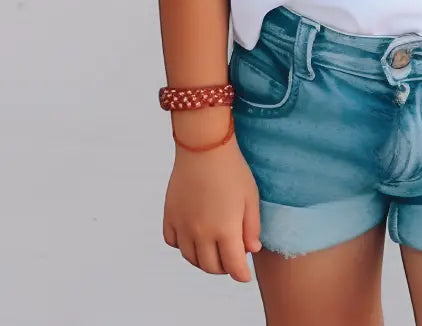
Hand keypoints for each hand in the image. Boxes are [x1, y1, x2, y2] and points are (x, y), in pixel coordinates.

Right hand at [163, 130, 261, 281]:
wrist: (203, 147)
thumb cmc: (232, 170)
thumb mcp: (251, 198)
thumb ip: (252, 227)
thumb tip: (251, 250)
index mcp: (225, 230)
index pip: (233, 266)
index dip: (241, 275)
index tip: (245, 275)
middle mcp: (201, 233)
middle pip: (210, 266)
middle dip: (224, 268)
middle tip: (231, 260)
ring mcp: (182, 225)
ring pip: (190, 258)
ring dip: (203, 260)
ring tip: (214, 251)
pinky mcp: (170, 215)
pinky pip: (172, 242)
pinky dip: (183, 246)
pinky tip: (193, 237)